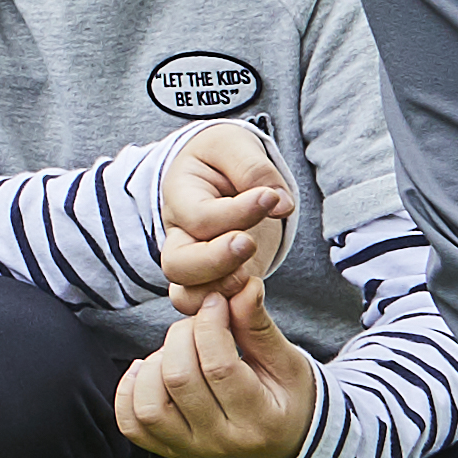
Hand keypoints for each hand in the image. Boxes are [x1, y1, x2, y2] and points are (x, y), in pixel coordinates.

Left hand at [112, 280, 320, 457]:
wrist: (285, 441)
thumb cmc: (288, 396)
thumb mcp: (286, 362)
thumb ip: (258, 327)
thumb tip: (244, 286)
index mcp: (260, 422)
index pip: (219, 367)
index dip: (210, 324)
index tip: (215, 302)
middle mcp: (222, 444)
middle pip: (179, 380)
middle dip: (182, 336)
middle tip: (196, 324)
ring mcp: (192, 451)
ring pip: (149, 406)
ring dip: (156, 364)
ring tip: (178, 350)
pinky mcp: (169, 450)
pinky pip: (132, 424)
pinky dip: (130, 390)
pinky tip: (151, 368)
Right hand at [154, 116, 290, 308]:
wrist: (220, 172)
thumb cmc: (225, 156)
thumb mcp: (235, 144)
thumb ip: (254, 168)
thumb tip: (280, 204)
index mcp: (179, 197)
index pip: (199, 217)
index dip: (236, 212)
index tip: (272, 198)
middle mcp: (179, 236)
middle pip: (177, 265)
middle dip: (215, 261)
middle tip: (249, 243)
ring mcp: (194, 263)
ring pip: (187, 296)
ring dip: (221, 292)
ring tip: (252, 277)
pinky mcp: (215, 282)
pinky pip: (208, 310)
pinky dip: (230, 313)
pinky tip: (256, 295)